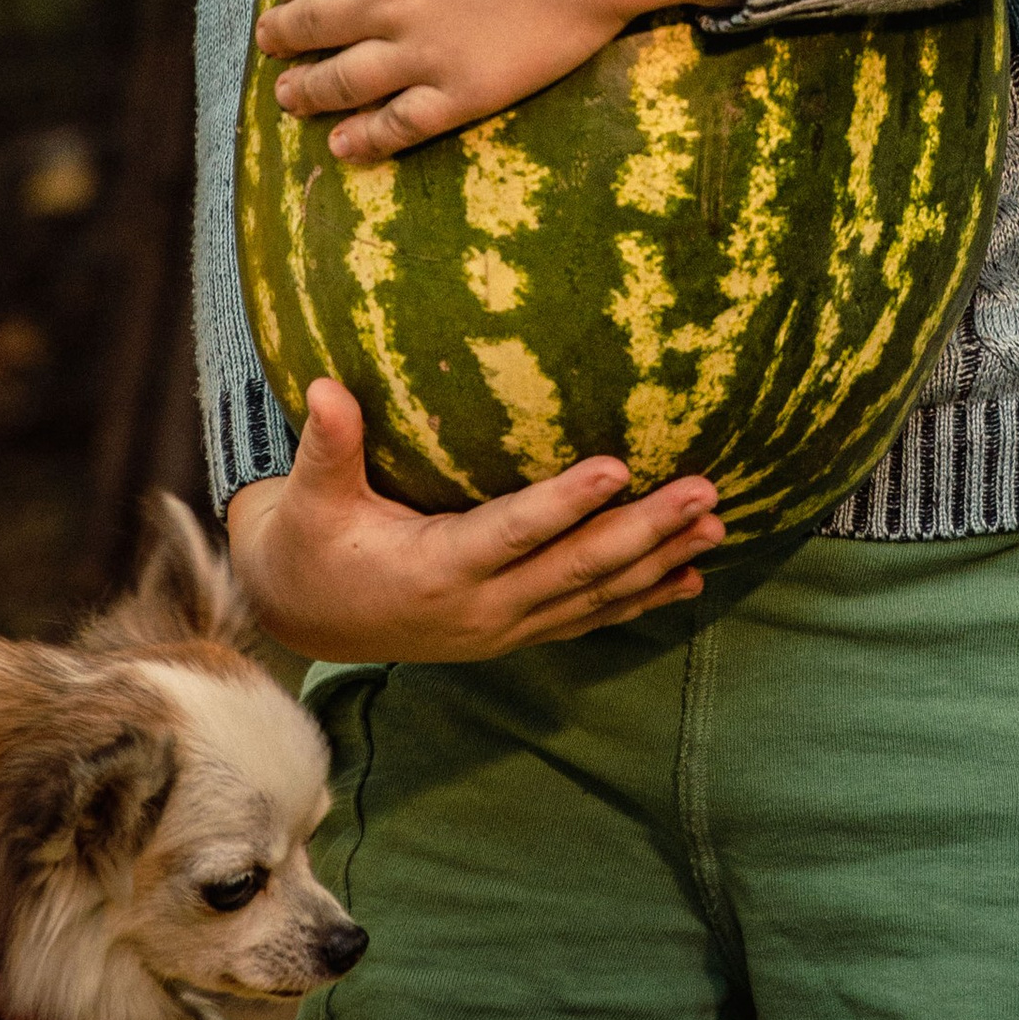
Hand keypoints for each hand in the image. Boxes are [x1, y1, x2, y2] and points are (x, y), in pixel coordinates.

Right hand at [225, 377, 724, 663]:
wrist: (302, 620)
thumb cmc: (308, 545)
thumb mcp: (307, 499)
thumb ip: (327, 445)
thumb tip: (324, 386)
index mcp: (434, 572)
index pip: (513, 533)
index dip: (566, 504)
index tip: (620, 468)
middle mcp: (479, 611)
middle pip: (575, 570)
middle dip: (645, 532)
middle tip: (705, 493)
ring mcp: (502, 629)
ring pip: (594, 597)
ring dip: (658, 563)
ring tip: (715, 525)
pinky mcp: (514, 633)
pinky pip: (588, 618)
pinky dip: (640, 600)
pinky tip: (689, 579)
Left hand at [255, 0, 738, 160]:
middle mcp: (384, 1)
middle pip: (315, 25)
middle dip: (284, 34)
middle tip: (268, 43)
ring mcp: (421, 51)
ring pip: (344, 83)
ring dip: (308, 92)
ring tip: (286, 98)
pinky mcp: (462, 91)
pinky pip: (400, 125)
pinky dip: (364, 139)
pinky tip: (343, 146)